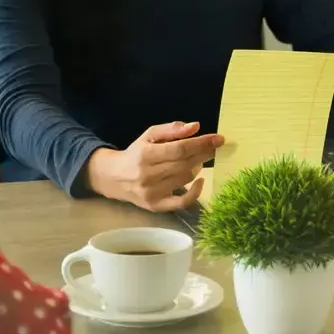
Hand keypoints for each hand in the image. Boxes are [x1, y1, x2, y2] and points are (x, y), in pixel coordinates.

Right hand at [85, 121, 223, 212]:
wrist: (114, 178)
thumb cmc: (136, 153)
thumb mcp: (149, 135)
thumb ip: (171, 129)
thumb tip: (195, 127)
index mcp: (146, 154)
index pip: (180, 148)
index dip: (201, 143)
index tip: (218, 138)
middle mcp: (148, 175)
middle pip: (185, 164)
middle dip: (204, 153)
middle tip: (215, 147)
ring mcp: (152, 193)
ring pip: (185, 178)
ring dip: (197, 167)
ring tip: (199, 159)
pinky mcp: (155, 206)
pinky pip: (181, 202)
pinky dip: (195, 193)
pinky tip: (201, 181)